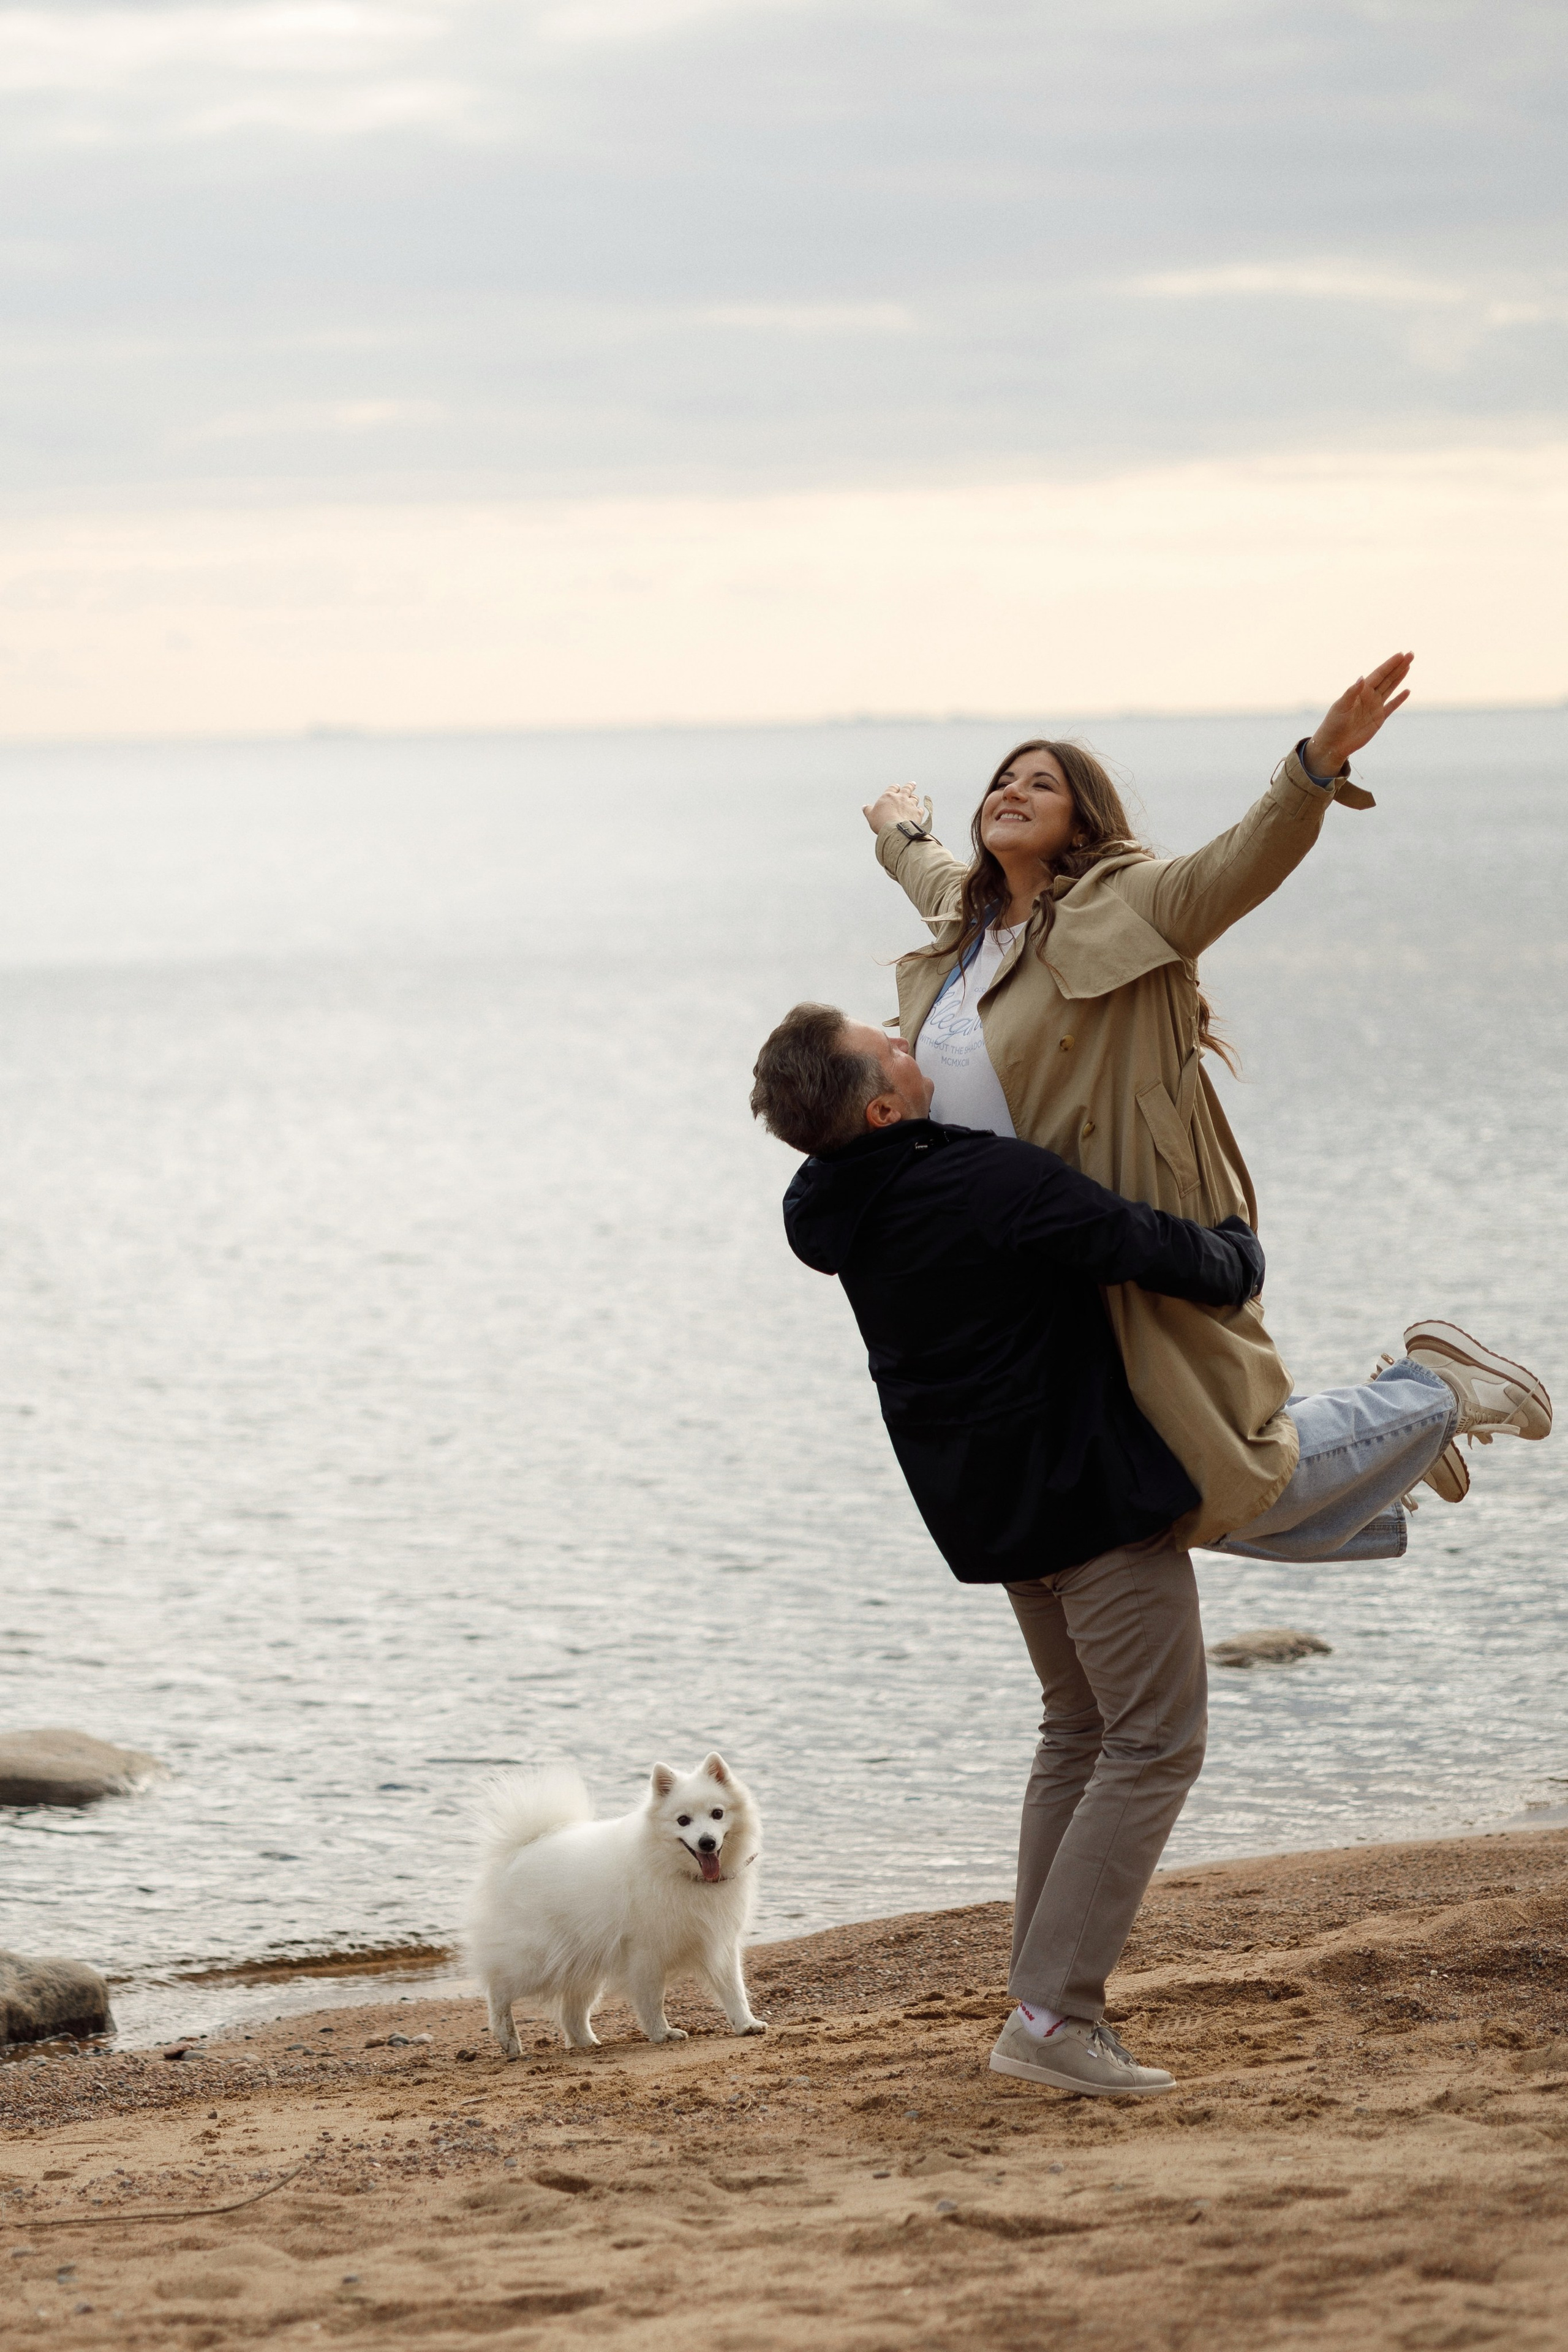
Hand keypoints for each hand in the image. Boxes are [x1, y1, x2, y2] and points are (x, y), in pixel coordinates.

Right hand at [863, 781, 927, 835]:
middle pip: (907, 788)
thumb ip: (868, 810)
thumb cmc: (881, 822)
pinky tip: (919, 811)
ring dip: (914, 798)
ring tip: (914, 798)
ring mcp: (910, 805)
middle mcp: (901, 798)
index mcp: (888, 796)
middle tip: (913, 784)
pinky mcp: (917, 813)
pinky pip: (920, 809)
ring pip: (914, 798)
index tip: (896, 787)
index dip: (895, 787)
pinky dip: (919, 810)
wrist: (895, 830)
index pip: (893, 788)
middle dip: (910, 786)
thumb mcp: (871, 816)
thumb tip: (864, 807)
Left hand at [1303, 652, 1412, 776]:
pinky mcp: (1378, 719)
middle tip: (1410, 654)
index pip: (1378, 674)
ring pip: (1390, 688)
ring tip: (1409, 665)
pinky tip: (1407, 691)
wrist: (1333, 745)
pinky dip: (1399, 699)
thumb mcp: (1341, 707)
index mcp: (1360, 692)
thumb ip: (1352, 692)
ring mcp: (1374, 707)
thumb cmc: (1333, 724)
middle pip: (1387, 678)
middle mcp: (1369, 696)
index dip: (1390, 664)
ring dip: (1400, 677)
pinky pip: (1391, 706)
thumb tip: (1362, 677)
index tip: (1401, 654)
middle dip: (1399, 666)